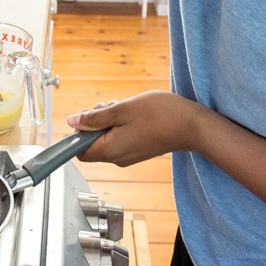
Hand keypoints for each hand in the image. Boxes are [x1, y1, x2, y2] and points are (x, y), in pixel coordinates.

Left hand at [67, 91, 203, 165]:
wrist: (192, 126)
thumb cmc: (161, 115)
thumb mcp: (122, 110)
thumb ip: (95, 118)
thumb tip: (72, 122)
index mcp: (110, 150)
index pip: (79, 150)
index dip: (78, 132)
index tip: (88, 115)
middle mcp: (117, 158)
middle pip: (93, 143)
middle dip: (95, 123)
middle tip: (109, 107)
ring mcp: (129, 156)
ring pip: (107, 139)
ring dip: (109, 122)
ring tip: (124, 108)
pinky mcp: (138, 151)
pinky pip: (120, 139)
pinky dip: (120, 126)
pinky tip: (133, 114)